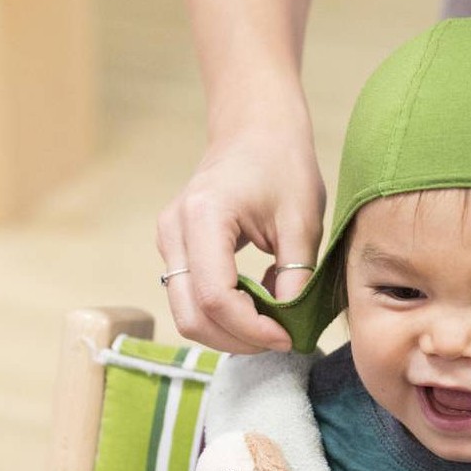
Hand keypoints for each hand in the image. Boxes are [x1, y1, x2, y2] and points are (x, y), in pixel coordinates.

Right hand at [157, 124, 325, 353]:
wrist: (255, 130)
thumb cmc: (283, 165)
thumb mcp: (302, 221)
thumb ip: (295, 275)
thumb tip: (292, 326)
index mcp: (204, 217)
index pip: (215, 297)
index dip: (251, 329)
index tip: (288, 338)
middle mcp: (174, 232)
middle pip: (190, 315)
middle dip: (237, 340)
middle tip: (281, 341)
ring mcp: (168, 242)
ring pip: (185, 314)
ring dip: (228, 333)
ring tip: (271, 327)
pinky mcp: (175, 249)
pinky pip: (190, 298)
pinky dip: (222, 316)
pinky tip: (257, 308)